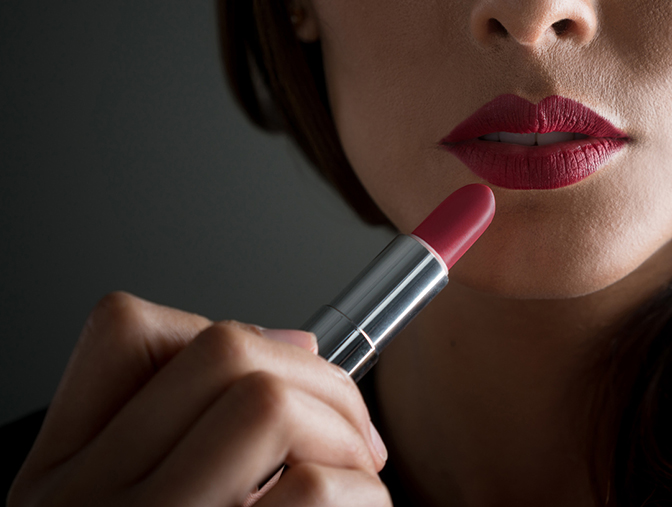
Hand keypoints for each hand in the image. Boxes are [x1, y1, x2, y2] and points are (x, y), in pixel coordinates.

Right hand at [8, 292, 390, 506]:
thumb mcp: (152, 502)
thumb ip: (199, 424)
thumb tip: (299, 343)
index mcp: (63, 473)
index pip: (123, 329)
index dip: (226, 327)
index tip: (294, 361)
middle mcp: (83, 500)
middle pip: (222, 350)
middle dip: (322, 377)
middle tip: (359, 431)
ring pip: (266, 401)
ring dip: (344, 430)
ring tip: (359, 475)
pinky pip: (312, 489)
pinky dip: (362, 493)